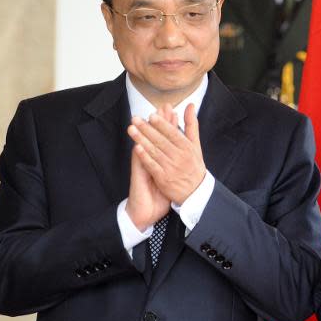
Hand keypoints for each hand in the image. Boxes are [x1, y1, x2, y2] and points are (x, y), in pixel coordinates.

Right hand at [125, 106, 175, 230]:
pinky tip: (138, 146)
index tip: (173, 110)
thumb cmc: (157, 195)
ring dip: (146, 133)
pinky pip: (138, 165)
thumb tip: (182, 152)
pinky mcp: (138, 176)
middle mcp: (150, 159)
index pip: (165, 138)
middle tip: (161, 107)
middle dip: (159, 123)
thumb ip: (174, 162)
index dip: (169, 125)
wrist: (145, 212)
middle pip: (155, 138)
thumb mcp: (169, 177)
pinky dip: (139, 156)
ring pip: (144, 146)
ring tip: (148, 119)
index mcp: (159, 159)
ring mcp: (143, 166)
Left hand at [127, 103, 205, 204]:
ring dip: (142, 140)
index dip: (162, 124)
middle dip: (147, 129)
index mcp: (187, 147)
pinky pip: (152, 166)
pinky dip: (144, 157)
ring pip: (155, 151)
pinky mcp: (163, 179)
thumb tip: (190, 105)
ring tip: (131, 129)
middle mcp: (180, 157)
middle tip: (135, 119)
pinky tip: (136, 148)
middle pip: (161, 141)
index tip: (151, 115)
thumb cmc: (194, 165)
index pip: (173, 133)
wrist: (196, 192)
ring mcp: (171, 168)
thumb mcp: (196, 144)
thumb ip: (191, 125)